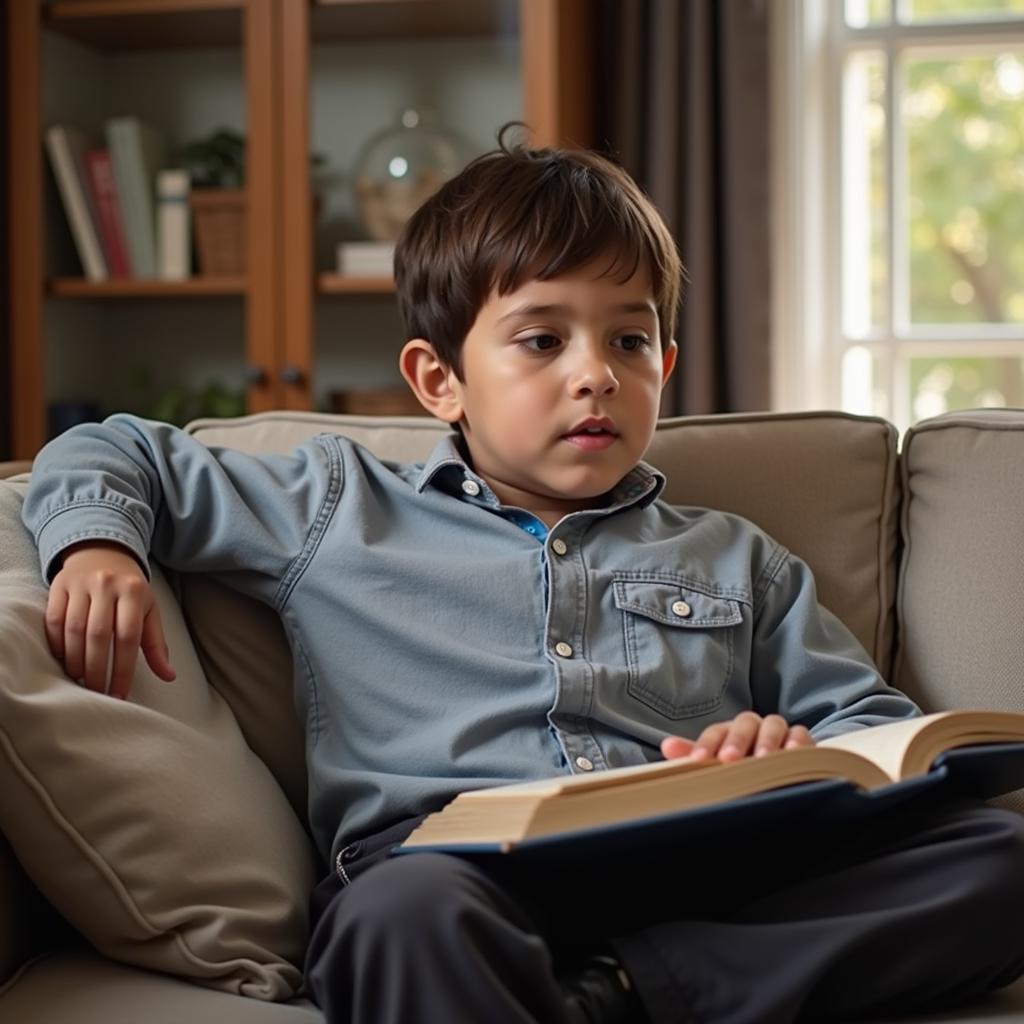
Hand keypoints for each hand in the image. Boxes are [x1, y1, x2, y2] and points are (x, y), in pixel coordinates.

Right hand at [45, 541, 175, 699]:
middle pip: (99, 635)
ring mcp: (81, 583)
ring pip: (73, 629)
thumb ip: (157, 644)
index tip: (119, 694)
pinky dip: (56, 643)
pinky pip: (53, 619)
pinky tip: (63, 659)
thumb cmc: (130, 590)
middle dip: (96, 669)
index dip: (122, 669)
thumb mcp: (149, 611)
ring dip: (75, 660)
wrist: (103, 553)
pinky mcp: (58, 585)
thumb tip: (169, 676)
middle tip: (96, 691)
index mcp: (134, 591)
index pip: (129, 637)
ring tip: (79, 678)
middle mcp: (107, 584)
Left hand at [660, 712, 812, 763]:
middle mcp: (755, 728)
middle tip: (729, 760)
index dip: (706, 745)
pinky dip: (798, 743)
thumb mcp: (721, 768)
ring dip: (767, 742)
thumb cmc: (745, 774)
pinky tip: (791, 755)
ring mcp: (781, 732)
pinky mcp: (804, 743)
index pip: (716, 732)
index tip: (696, 761)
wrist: (784, 784)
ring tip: (762, 760)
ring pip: (774, 725)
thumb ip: (697, 758)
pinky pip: (802, 735)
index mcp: (731, 733)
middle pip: (744, 724)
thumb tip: (667, 747)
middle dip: (736, 741)